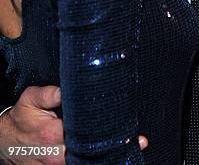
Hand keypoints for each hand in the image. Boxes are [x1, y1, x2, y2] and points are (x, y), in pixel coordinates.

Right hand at [0, 85, 148, 163]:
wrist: (5, 142)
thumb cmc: (22, 118)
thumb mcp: (31, 99)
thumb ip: (50, 93)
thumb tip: (69, 88)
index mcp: (52, 135)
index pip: (85, 133)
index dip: (106, 131)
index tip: (129, 130)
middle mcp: (56, 156)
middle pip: (89, 153)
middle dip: (112, 146)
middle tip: (138, 140)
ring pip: (85, 163)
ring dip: (106, 156)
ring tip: (131, 147)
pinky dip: (94, 161)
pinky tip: (110, 155)